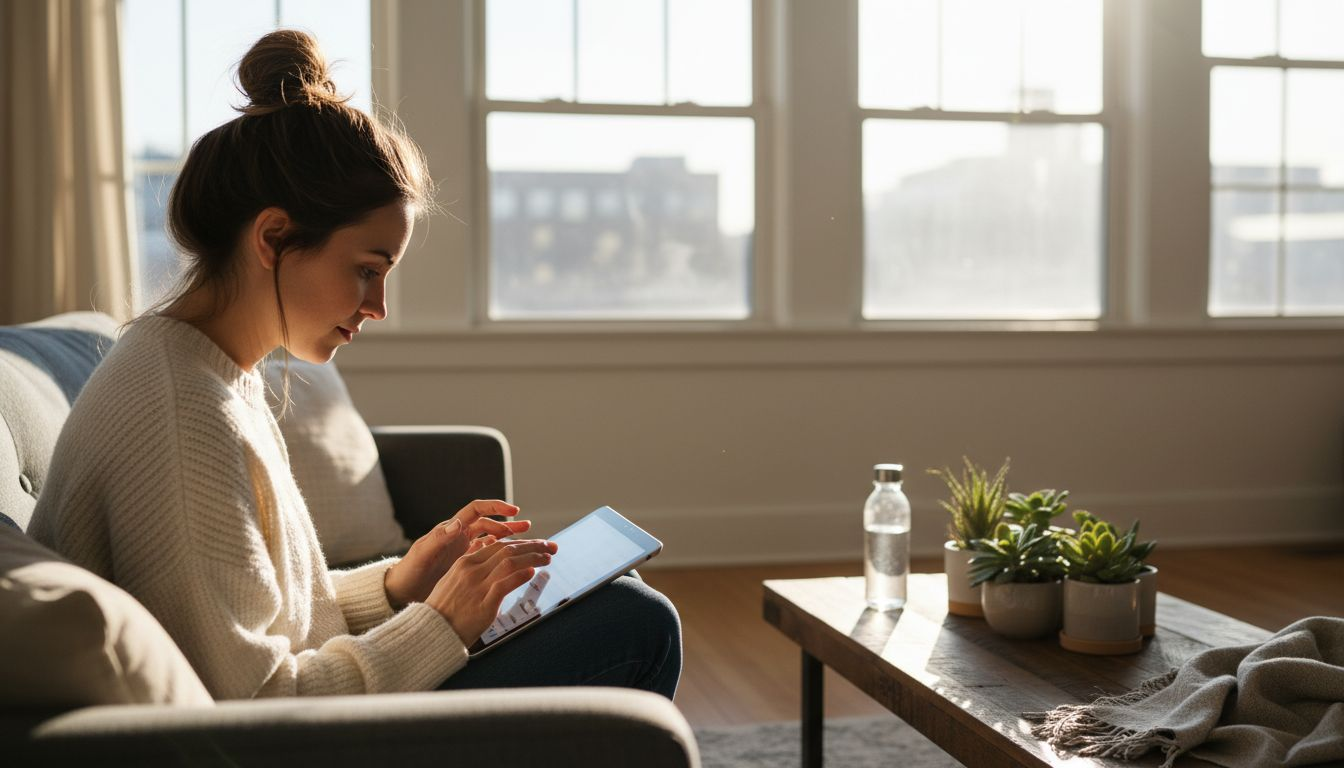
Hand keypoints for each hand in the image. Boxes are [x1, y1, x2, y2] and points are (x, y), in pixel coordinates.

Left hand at [384, 500, 530, 608]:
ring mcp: (461, 551)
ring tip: (525, 539)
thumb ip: (440, 537)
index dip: (495, 507)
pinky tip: (508, 557)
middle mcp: (458, 537)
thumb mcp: (423, 554)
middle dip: (507, 523)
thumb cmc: (409, 571)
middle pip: (488, 523)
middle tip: (526, 527)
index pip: (477, 510)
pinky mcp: (463, 565)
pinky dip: (498, 554)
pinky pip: (485, 555)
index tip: (513, 510)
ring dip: (506, 538)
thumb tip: (457, 523)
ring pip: (489, 539)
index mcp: (450, 529)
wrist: (402, 591)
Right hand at [425, 537, 558, 643]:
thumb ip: (471, 565)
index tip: (536, 544)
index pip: (499, 545)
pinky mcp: (483, 603)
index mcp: (464, 562)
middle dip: (533, 546)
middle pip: (508, 550)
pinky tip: (532, 572)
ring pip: (510, 563)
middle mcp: (471, 570)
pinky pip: (505, 584)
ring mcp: (477, 586)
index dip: (522, 542)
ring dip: (533, 558)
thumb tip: (487, 553)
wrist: (432, 631)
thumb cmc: (443, 608)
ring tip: (547, 558)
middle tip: (550, 546)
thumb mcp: (453, 579)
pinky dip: (520, 576)